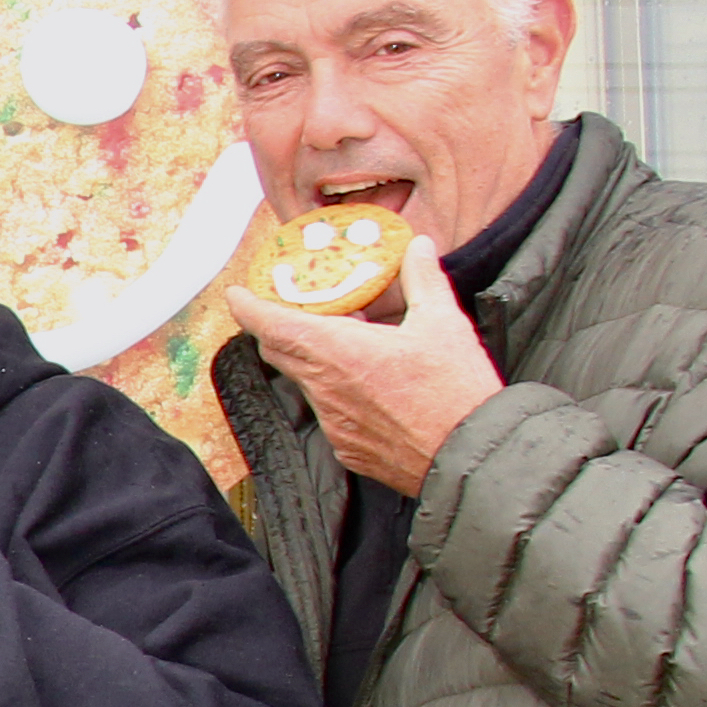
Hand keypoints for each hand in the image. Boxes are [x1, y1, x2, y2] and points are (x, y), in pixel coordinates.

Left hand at [224, 234, 503, 491]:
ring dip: (316, 360)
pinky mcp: (347, 449)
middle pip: (282, 352)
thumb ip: (423, 280)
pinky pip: (330, 413)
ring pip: (307, 383)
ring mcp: (333, 424)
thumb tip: (419, 247)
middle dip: (279, 328)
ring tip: (348, 342)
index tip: (237, 295)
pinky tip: (370, 385)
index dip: (248, 308)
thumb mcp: (443, 323)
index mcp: (338, 352)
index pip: (273, 326)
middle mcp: (325, 390)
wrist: (470, 458)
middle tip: (293, 309)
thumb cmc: (455, 390)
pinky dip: (338, 393)